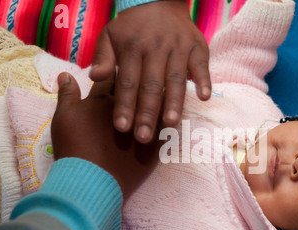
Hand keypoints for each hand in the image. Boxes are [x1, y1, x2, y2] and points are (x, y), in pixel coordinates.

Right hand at [52, 72, 159, 197]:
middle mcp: (127, 107)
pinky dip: (169, 119)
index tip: (120, 63)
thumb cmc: (74, 148)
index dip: (115, 67)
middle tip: (146, 71)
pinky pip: (167, 126)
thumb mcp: (63, 117)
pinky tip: (171, 115)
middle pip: (137, 85)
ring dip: (160, 96)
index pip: (112, 74)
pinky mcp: (156, 143)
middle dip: (141, 77)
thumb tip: (66, 74)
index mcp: (103, 98)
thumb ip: (67, 94)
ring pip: (157, 103)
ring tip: (163, 89)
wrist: (89, 182)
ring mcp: (143, 125)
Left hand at [89, 0, 211, 143]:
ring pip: (176, 79)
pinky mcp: (197, 46)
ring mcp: (178, 47)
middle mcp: (156, 48)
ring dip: (174, 102)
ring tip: (170, 124)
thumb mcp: (109, 34)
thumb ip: (102, 57)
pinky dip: (204, 80)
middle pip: (151, 86)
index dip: (124, 106)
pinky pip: (202, 65)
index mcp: (132, 47)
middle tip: (144, 137)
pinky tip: (203, 97)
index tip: (122, 128)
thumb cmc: (131, 25)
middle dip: (147, 113)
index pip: (127, 82)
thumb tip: (94, 77)